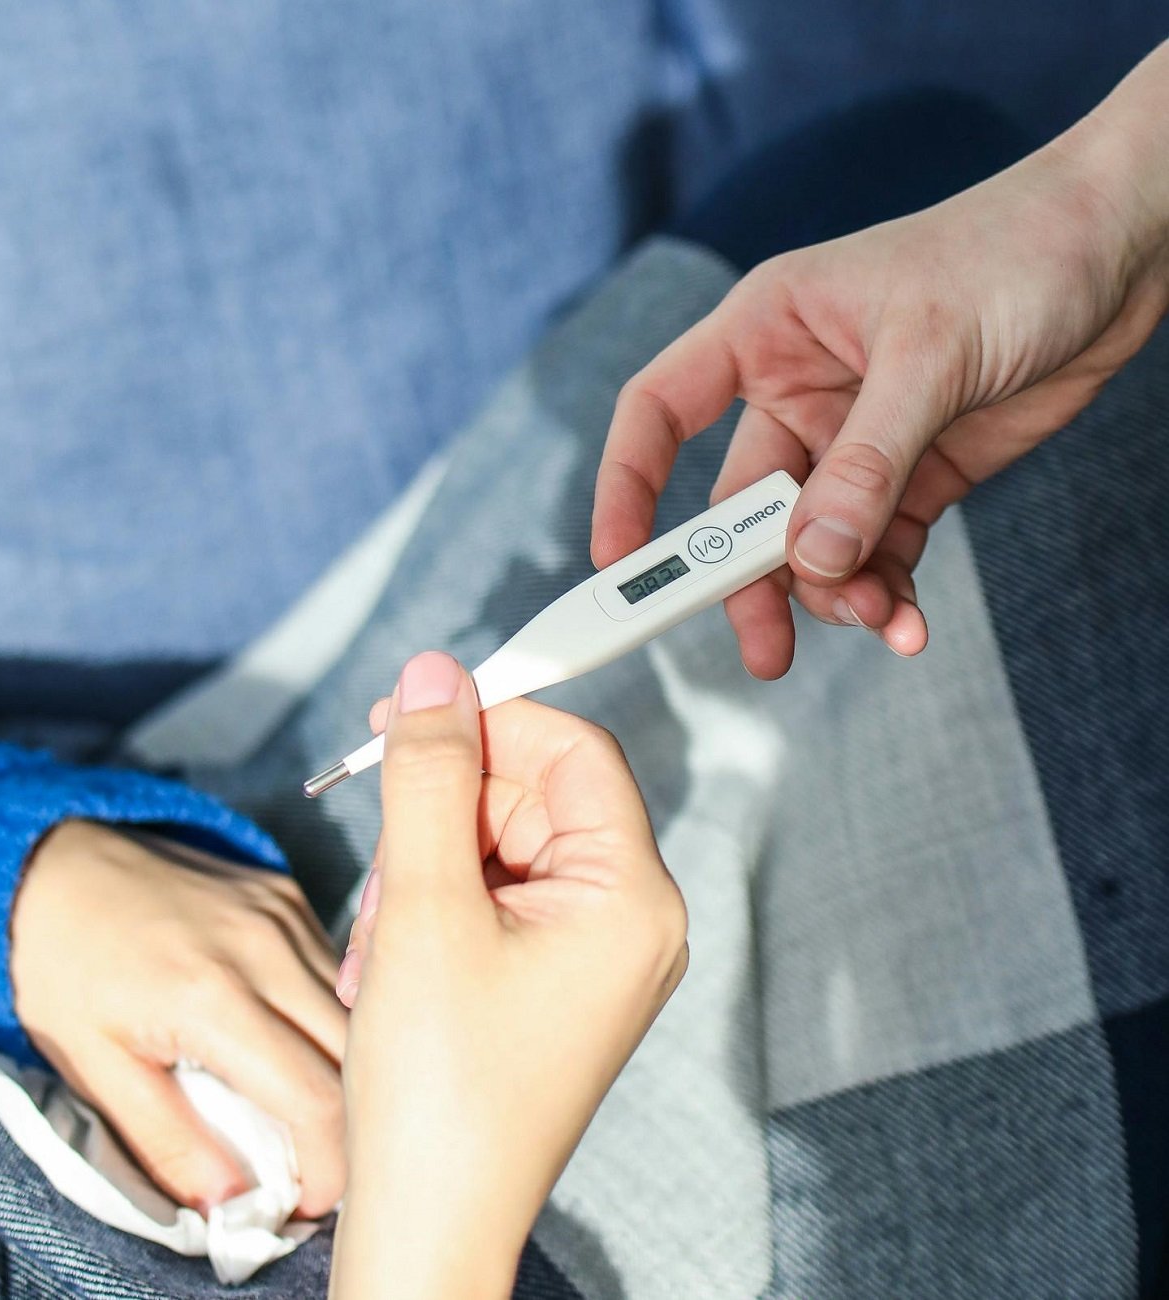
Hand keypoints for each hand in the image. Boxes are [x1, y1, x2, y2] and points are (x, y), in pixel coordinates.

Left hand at [9, 821, 346, 1214]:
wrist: (51, 865)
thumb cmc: (63, 971)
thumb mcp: (94, 1068)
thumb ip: (167, 1141)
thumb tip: (232, 1205)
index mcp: (212, 997)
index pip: (315, 1099)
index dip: (327, 1168)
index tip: (305, 1203)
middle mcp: (264, 947)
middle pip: (355, 1055)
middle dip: (350, 1124)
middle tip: (316, 1165)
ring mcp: (282, 913)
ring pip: (358, 1009)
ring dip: (348, 1068)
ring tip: (309, 1109)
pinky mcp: (286, 894)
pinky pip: (337, 969)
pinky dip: (332, 1017)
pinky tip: (298, 1043)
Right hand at [329, 652, 687, 1298]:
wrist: (428, 1220)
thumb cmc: (440, 1087)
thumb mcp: (423, 906)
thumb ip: (430, 776)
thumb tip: (437, 674)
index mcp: (630, 898)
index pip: (575, 752)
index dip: (490, 721)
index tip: (407, 716)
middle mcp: (626, 922)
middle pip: (532, 796)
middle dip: (442, 810)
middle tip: (375, 841)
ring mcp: (588, 956)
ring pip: (497, 846)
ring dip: (422, 866)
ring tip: (381, 940)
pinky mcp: (548, 981)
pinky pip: (490, 899)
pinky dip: (429, 908)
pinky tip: (389, 959)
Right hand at [593, 43, 1168, 677]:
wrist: (1127, 245)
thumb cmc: (1016, 251)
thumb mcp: (933, 354)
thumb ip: (867, 462)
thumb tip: (812, 561)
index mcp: (767, 330)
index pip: (659, 410)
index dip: (627, 484)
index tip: (620, 561)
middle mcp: (796, 388)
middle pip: (739, 505)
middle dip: (750, 580)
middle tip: (765, 649)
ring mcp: (853, 438)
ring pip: (809, 541)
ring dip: (835, 592)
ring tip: (884, 618)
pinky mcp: (911, 475)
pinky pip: (875, 550)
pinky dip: (886, 591)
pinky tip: (907, 620)